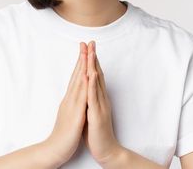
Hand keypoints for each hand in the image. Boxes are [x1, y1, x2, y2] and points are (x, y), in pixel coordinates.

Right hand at [43, 42, 88, 166]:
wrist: (55, 150)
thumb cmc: (63, 135)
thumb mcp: (69, 115)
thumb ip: (72, 104)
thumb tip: (75, 96)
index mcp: (70, 100)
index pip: (76, 78)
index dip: (80, 63)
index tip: (85, 50)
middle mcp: (70, 100)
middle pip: (77, 76)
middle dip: (82, 59)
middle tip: (85, 43)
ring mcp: (72, 107)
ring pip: (79, 83)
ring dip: (83, 67)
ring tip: (87, 53)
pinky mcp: (75, 116)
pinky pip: (81, 99)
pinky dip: (85, 86)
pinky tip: (88, 76)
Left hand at [84, 40, 124, 165]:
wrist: (106, 150)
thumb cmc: (97, 133)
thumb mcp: (91, 113)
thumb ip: (90, 101)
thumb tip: (85, 90)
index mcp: (98, 98)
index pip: (95, 76)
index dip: (91, 61)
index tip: (87, 48)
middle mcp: (101, 99)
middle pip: (97, 74)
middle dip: (93, 58)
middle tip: (90, 42)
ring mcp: (100, 106)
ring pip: (96, 83)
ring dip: (93, 67)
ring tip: (90, 53)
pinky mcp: (97, 114)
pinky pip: (93, 98)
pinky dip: (91, 85)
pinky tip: (90, 75)